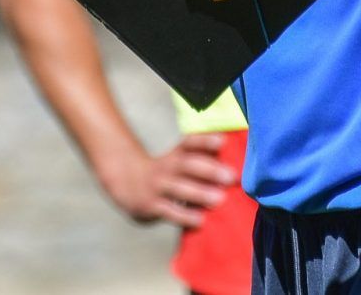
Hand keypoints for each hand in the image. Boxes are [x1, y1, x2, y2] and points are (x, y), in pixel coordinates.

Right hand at [99, 134, 237, 228]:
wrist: (127, 185)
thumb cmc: (164, 173)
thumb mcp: (176, 160)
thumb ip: (200, 157)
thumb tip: (233, 154)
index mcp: (174, 154)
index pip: (189, 143)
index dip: (204, 141)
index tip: (222, 142)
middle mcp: (166, 168)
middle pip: (187, 165)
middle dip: (210, 170)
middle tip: (231, 176)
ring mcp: (157, 187)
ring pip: (179, 189)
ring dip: (199, 193)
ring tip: (219, 199)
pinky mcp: (151, 206)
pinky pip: (169, 211)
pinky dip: (184, 216)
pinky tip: (200, 220)